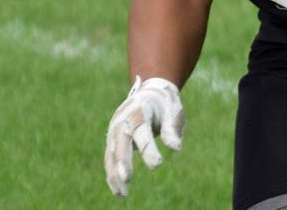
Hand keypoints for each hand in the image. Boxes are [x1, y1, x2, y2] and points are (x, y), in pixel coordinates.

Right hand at [104, 76, 184, 196]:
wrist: (150, 92)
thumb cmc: (165, 105)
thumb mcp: (174, 111)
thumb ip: (172, 128)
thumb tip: (176, 148)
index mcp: (140, 109)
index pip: (142, 130)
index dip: (148, 148)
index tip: (157, 165)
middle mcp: (124, 119)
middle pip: (121, 141)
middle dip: (123, 160)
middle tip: (127, 178)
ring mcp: (115, 129)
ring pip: (112, 153)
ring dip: (115, 173)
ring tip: (122, 194)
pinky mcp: (113, 139)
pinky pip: (110, 157)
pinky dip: (112, 173)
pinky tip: (118, 190)